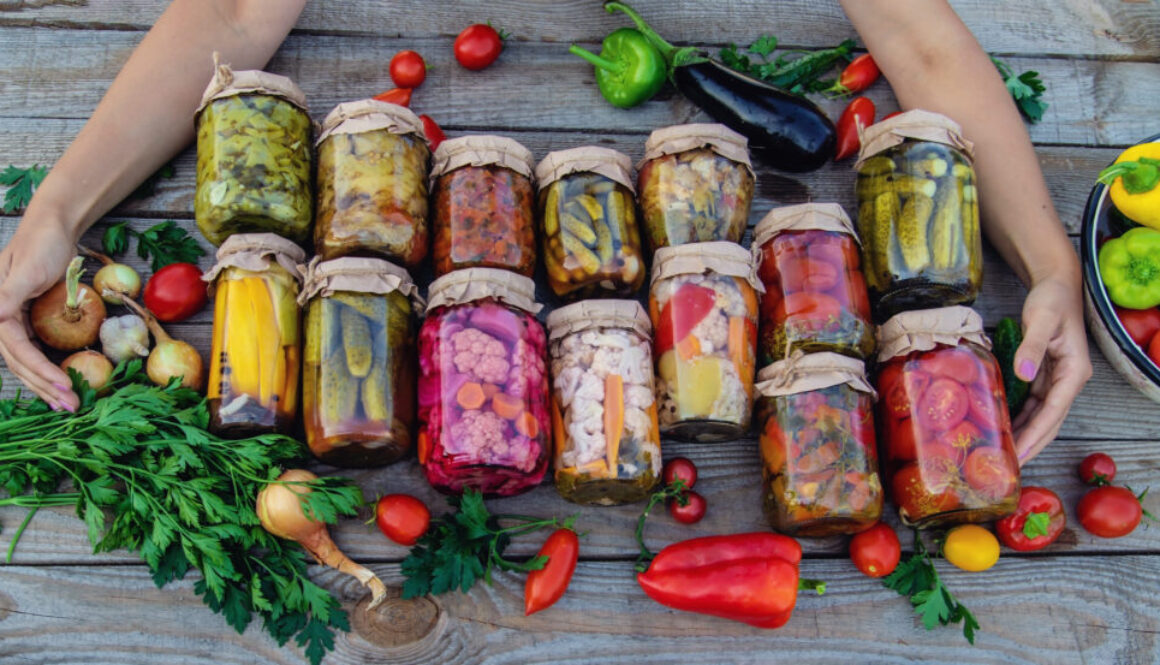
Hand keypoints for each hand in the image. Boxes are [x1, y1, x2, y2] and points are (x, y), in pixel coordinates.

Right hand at [0, 216, 82, 410]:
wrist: (52, 228)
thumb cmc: (41, 244)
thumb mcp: (27, 269)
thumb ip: (8, 294)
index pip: (16, 349)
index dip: (38, 370)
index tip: (64, 385)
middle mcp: (1, 319)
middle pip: (20, 362)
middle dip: (44, 386)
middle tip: (71, 406)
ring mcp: (14, 322)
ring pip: (26, 362)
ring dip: (45, 384)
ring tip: (68, 404)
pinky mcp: (29, 322)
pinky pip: (37, 351)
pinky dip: (48, 369)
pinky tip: (61, 385)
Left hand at [1010, 275, 1092, 464]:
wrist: (1057, 284)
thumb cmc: (1052, 300)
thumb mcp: (1043, 320)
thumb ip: (1032, 347)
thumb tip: (1023, 373)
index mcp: (1074, 372)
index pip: (1053, 412)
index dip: (1035, 435)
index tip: (1019, 454)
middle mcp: (1068, 380)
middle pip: (1049, 421)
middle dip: (1031, 444)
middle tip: (1009, 467)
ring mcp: (1057, 379)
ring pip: (1041, 415)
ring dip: (1025, 435)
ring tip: (1004, 454)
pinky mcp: (1044, 374)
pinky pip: (1032, 403)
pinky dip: (1020, 417)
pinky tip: (1003, 428)